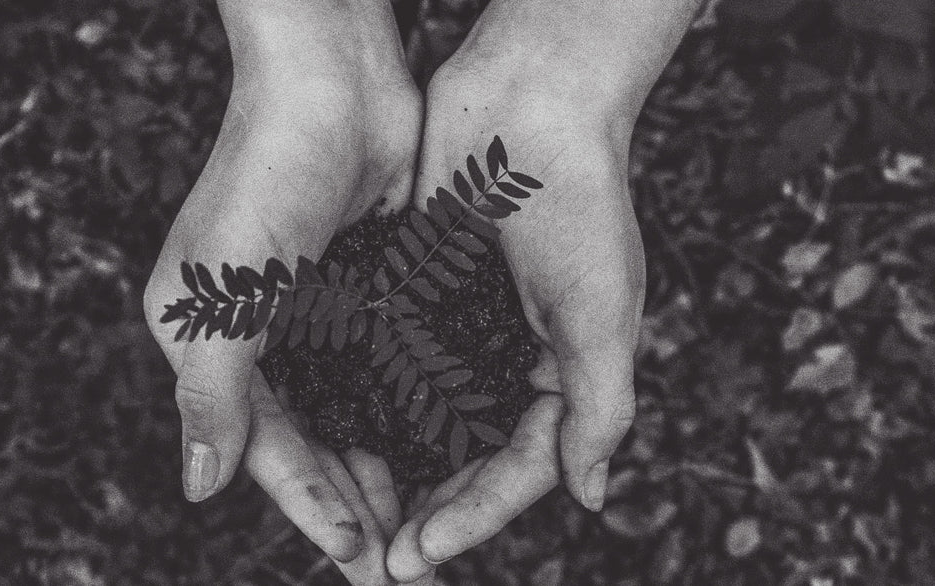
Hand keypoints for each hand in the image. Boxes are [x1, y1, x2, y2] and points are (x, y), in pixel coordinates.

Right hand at [141, 2, 419, 581]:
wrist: (331, 81)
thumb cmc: (264, 177)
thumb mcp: (225, 293)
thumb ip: (214, 393)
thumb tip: (198, 487)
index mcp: (205, 338)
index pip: (260, 444)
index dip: (308, 503)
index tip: (359, 554)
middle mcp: (253, 331)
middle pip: (304, 440)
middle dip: (347, 503)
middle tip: (395, 566)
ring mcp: (308, 309)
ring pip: (346, 413)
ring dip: (377, 467)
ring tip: (417, 525)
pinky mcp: (358, 286)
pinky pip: (379, 368)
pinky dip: (401, 410)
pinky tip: (435, 447)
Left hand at [383, 1, 699, 578]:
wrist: (531, 100)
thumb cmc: (580, 204)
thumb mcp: (602, 314)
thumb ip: (599, 408)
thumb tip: (590, 499)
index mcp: (564, 374)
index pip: (520, 469)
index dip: (474, 515)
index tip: (421, 549)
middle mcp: (512, 360)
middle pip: (468, 459)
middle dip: (431, 510)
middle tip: (383, 559)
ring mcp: (463, 330)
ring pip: (424, 422)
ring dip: (395, 469)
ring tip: (355, 517)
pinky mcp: (419, 294)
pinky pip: (392, 363)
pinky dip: (369, 401)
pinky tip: (332, 434)